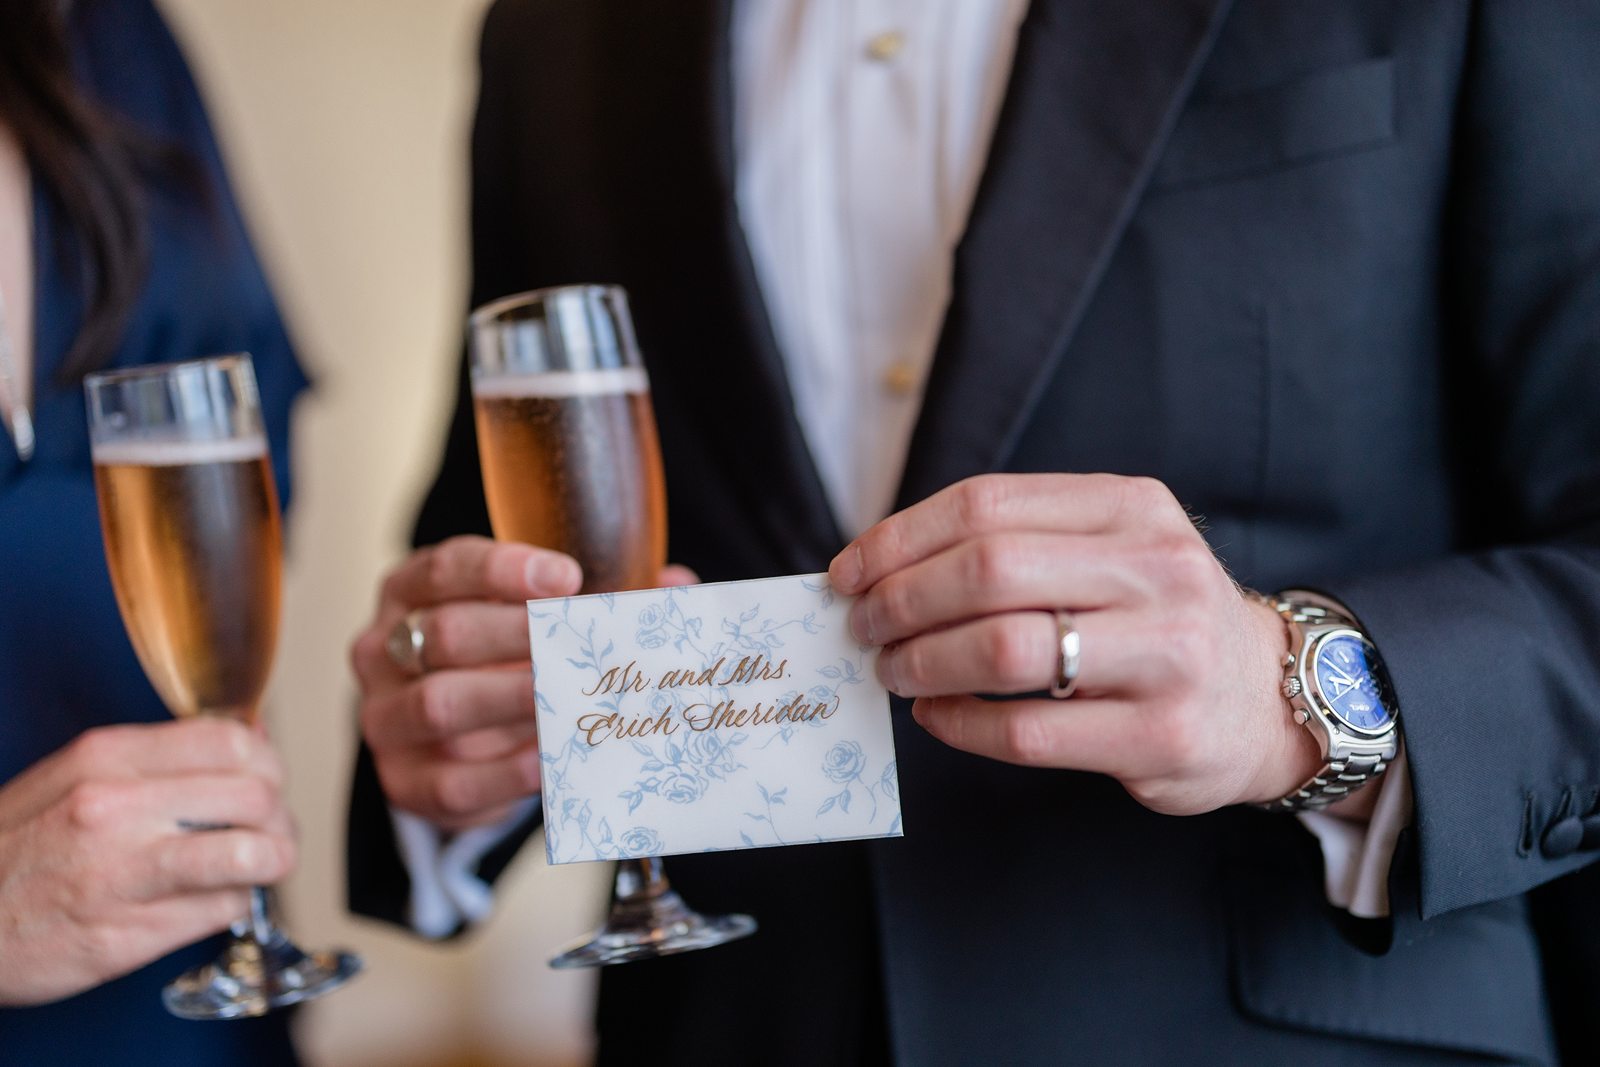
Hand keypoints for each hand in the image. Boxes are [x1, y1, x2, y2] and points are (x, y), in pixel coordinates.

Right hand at [0, 719, 294, 1006]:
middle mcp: (117, 809)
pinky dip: (237, 903)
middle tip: (271, 832)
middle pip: (256, 797)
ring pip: (252, 854)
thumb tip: (249, 742)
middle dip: (280, 816)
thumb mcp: (77, 777)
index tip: (267, 781)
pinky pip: (223, 909)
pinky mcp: (126, 934)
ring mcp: (123, 872)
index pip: (232, 743)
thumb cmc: (18, 849)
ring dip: (273, 861)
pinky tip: (215, 900)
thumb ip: (160, 760)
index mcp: (106, 759)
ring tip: (261, 866)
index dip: (269, 764)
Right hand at [351, 535, 694, 830]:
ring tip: (573, 696)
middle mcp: (382, 649)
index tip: (568, 577)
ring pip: (438, 705)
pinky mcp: (403, 782)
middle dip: (519, 636)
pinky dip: (507, 772)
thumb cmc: (498, 660)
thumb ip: (595, 597)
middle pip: (444, 635)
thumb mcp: (529, 619)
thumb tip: (677, 585)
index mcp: (410, 592)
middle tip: (580, 643)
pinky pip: (451, 781)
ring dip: (514, 701)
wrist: (451, 743)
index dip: (504, 570)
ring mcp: (384, 717)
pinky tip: (551, 758)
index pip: (446, 568)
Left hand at [828, 474, 1322, 815]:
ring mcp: (1166, 656)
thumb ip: (1016, 541)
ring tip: (893, 671)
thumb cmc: (1154, 616)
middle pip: (988, 571)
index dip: (899, 539)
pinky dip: (959, 724)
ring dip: (923, 662)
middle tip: (864, 628)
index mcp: (1132, 508)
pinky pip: (1027, 731)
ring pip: (1003, 650)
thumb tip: (878, 564)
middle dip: (901, 601)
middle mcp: (1158, 571)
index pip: (986, 505)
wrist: (1264, 698)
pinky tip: (936, 716)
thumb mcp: (1111, 546)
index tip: (849, 572)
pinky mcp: (1159, 737)